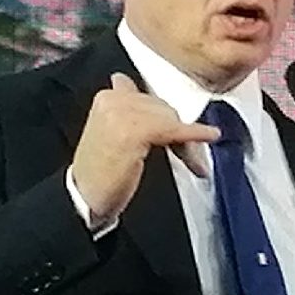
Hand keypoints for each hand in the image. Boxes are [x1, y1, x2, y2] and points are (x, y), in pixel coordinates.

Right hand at [70, 73, 219, 221]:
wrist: (83, 198)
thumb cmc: (100, 172)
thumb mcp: (113, 134)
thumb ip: (131, 112)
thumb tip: (153, 100)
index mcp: (108, 96)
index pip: (151, 97)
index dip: (169, 117)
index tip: (186, 129)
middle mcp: (113, 99)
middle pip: (164, 108)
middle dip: (180, 131)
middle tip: (192, 156)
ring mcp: (122, 113)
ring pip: (171, 119)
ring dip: (187, 143)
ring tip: (194, 162)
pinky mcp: (134, 131)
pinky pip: (173, 129)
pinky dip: (194, 134)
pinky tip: (210, 134)